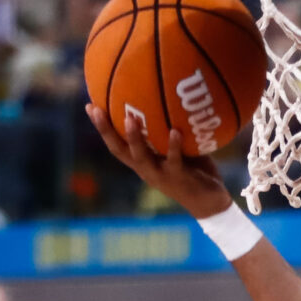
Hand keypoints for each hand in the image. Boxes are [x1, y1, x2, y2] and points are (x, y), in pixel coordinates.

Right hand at [86, 105, 235, 218]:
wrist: (211, 204)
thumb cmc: (195, 172)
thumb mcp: (180, 148)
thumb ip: (171, 129)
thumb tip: (171, 97)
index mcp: (143, 162)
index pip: (116, 144)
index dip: (102, 127)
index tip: (89, 106)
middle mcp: (146, 170)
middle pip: (119, 150)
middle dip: (106, 130)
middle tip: (96, 109)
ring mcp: (161, 175)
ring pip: (142, 157)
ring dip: (134, 139)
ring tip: (130, 118)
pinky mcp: (179, 179)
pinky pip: (174, 161)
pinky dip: (174, 146)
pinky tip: (175, 131)